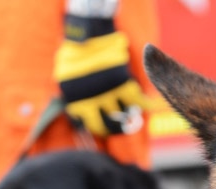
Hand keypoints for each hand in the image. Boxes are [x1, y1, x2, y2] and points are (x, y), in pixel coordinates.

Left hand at [54, 17, 147, 136]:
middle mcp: (91, 101)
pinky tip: (148, 104)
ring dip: (130, 116)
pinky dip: (145, 104)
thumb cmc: (76, 52)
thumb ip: (75, 94)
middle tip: (122, 126)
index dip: (99, 127)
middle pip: (106, 124)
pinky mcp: (122, 82)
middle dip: (115, 127)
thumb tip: (80, 111)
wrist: (89, 33)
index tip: (106, 126)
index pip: (89, 124)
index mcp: (76, 101)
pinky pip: (137, 100)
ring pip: (123, 113)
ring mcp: (107, 92)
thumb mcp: (67, 77)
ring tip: (134, 115)